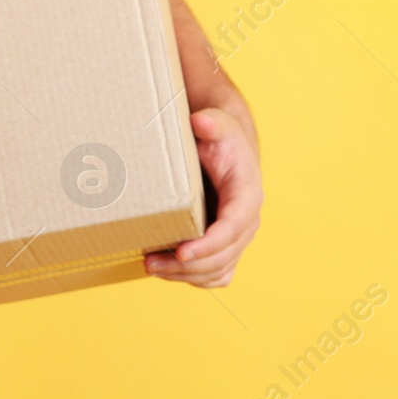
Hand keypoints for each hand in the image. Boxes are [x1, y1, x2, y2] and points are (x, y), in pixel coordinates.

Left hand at [146, 107, 261, 286]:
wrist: (227, 147)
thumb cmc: (220, 137)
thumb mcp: (217, 124)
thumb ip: (211, 122)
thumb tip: (200, 120)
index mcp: (247, 195)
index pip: (232, 228)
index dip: (209, 244)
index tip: (182, 252)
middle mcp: (247, 222)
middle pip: (223, 256)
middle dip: (187, 265)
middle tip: (150, 262)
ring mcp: (237, 238)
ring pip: (218, 271)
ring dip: (185, 275)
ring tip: (152, 267)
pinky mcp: (226, 246)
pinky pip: (215, 274)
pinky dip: (193, 278)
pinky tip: (167, 272)